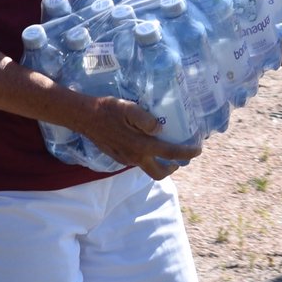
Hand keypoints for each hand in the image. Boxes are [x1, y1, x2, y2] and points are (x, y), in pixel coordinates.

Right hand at [73, 95, 201, 181]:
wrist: (83, 117)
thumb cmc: (107, 110)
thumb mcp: (129, 108)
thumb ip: (146, 120)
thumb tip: (160, 129)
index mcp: (141, 146)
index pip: (170, 153)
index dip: (187, 152)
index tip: (198, 150)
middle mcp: (135, 157)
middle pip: (159, 172)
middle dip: (172, 167)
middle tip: (179, 158)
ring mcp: (125, 159)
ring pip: (147, 167)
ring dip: (158, 162)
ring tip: (163, 149)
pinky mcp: (117, 157)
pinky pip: (136, 162)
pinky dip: (145, 158)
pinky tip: (143, 145)